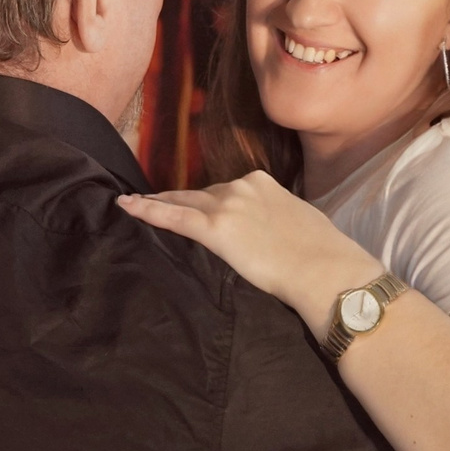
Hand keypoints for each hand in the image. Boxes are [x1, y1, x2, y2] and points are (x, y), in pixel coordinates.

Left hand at [118, 172, 384, 334]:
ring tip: (137, 206)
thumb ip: (276, 216)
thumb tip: (272, 229)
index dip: (208, 199)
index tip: (195, 203)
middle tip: (151, 201)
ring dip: (161, 204)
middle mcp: (241, 186)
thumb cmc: (319, 251)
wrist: (322, 267)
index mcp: (262, 183)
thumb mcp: (299, 219)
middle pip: (202, 194)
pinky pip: (172, 216)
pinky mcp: (214, 228)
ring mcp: (226, 205)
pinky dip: (147, 210)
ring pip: (184, 202)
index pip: (227, 190)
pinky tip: (128, 207)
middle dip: (178, 199)